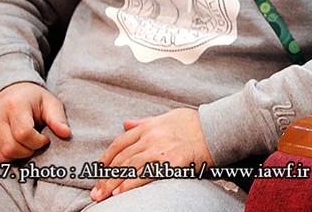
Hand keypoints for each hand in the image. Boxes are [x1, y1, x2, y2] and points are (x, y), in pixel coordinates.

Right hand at [0, 82, 70, 161]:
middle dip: (28, 151)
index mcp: (14, 105)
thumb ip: (58, 118)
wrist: (10, 92)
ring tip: (27, 144)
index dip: (38, 142)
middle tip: (36, 143)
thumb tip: (66, 134)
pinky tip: (16, 145)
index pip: (23, 134)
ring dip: (18, 156)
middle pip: (11, 148)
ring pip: (2, 156)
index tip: (45, 138)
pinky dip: (8, 156)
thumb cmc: (34, 100)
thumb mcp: (50, 103)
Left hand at [90, 108, 212, 200]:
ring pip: (129, 168)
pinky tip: (120, 192)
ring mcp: (160, 150)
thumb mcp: (167, 116)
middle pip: (121, 159)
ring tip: (103, 195)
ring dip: (113, 183)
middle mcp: (151, 137)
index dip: (106, 158)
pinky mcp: (170, 163)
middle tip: (96, 191)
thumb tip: (125, 123)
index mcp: (149, 126)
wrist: (216, 129)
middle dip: (105, 176)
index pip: (120, 143)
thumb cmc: (193, 123)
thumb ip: (144, 122)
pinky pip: (145, 176)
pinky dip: (130, 184)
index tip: (99, 169)